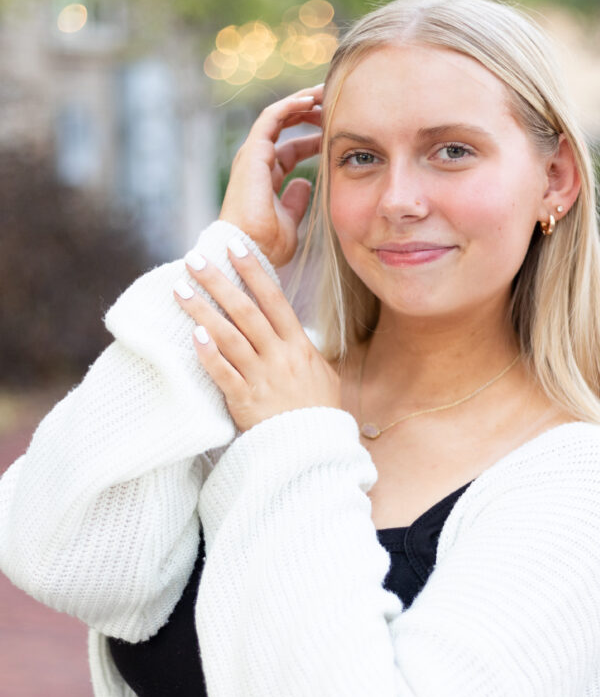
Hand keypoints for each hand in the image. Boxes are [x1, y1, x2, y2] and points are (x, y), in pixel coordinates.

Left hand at [173, 242, 340, 433]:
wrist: (315, 451)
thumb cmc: (319, 413)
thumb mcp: (322, 374)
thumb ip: (302, 349)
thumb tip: (290, 328)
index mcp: (299, 346)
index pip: (274, 299)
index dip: (253, 270)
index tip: (234, 246)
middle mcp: (280, 357)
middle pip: (246, 311)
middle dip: (219, 282)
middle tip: (194, 259)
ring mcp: (262, 378)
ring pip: (229, 337)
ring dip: (203, 311)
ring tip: (180, 290)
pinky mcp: (245, 401)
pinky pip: (223, 373)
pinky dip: (208, 354)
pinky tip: (193, 335)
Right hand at [219, 85, 323, 267]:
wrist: (250, 251)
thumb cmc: (267, 245)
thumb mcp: (290, 221)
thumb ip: (296, 201)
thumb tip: (306, 184)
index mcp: (265, 179)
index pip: (290, 149)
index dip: (313, 139)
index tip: (335, 133)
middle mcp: (256, 163)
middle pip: (284, 128)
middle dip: (308, 114)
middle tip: (334, 102)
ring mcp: (252, 156)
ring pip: (278, 116)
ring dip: (301, 102)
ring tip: (324, 91)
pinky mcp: (252, 152)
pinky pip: (271, 118)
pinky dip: (290, 106)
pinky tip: (310, 100)